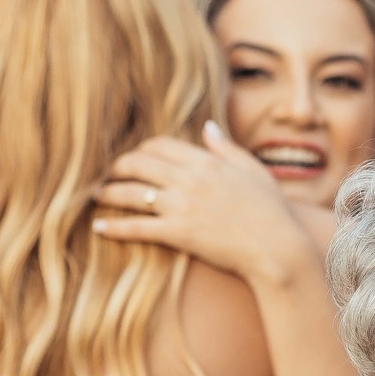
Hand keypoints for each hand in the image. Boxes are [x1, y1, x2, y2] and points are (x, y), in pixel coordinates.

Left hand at [92, 122, 317, 286]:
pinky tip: (99, 228)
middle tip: (108, 175)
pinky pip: (137, 227)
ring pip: (131, 193)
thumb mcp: (253, 170)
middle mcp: (190, 180)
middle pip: (138, 164)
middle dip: (118, 167)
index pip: (160, 145)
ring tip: (97, 196)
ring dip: (108, 193)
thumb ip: (226, 148)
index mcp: (207, 162)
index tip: (135, 158)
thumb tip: (207, 127)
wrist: (277, 248)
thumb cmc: (272, 211)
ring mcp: (182, 207)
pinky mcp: (178, 234)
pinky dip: (114, 227)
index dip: (141, 149)